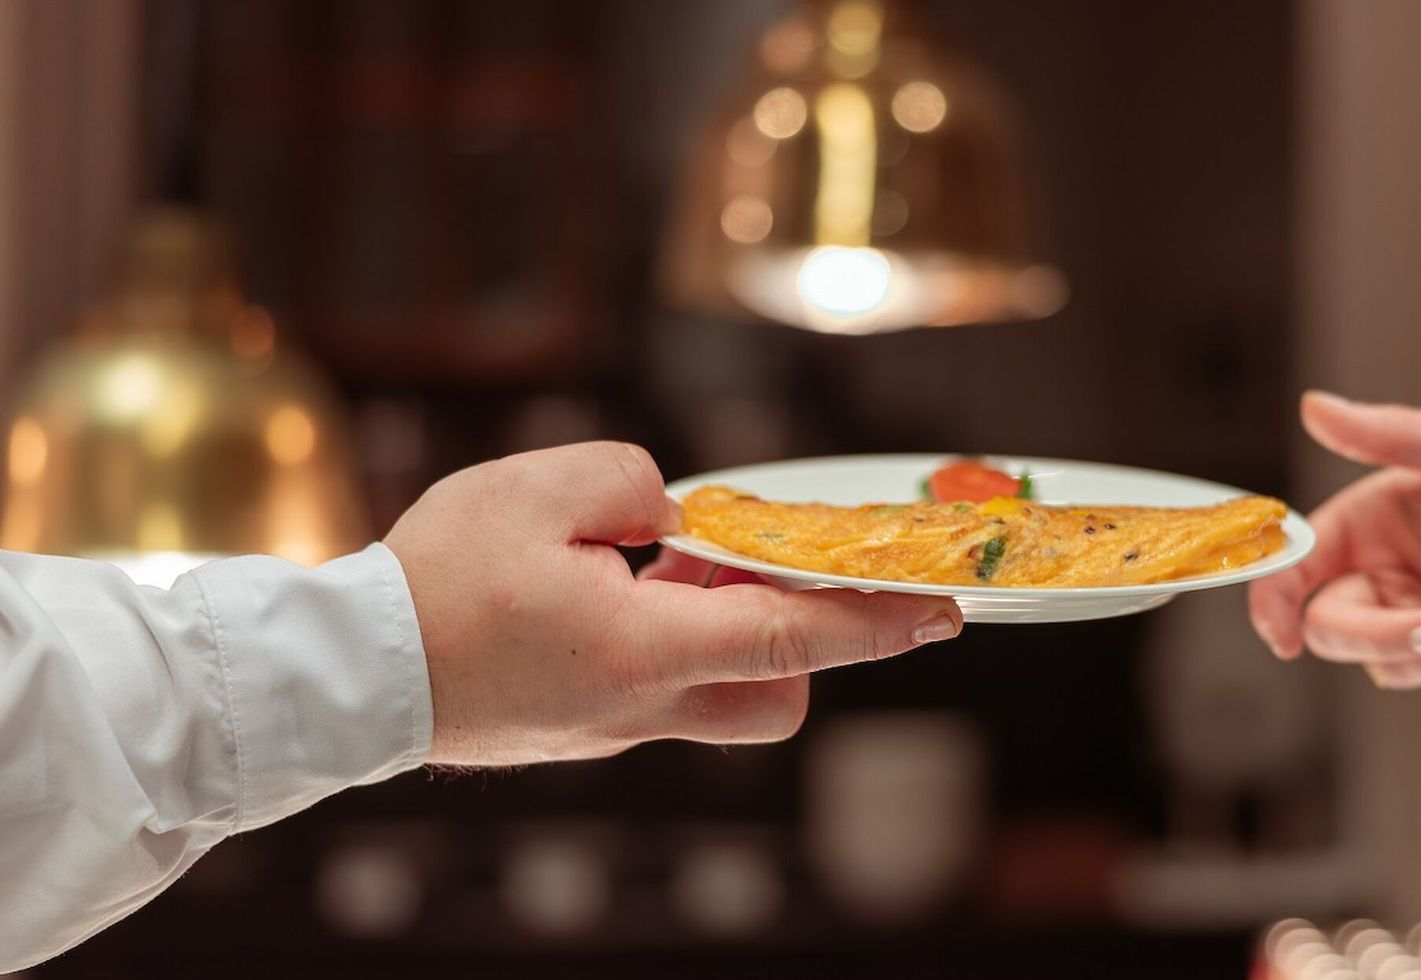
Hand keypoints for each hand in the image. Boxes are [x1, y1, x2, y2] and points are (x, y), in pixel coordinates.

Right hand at [385, 442, 961, 765]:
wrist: (348, 675)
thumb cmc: (435, 579)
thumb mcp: (540, 485)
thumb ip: (636, 484)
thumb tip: (677, 520)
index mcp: (647, 649)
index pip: (795, 634)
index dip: (877, 619)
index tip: (943, 610)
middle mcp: (645, 707)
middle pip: (776, 696)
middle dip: (799, 640)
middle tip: (751, 569)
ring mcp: (615, 731)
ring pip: (721, 698)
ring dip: (725, 634)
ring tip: (653, 567)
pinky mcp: (585, 732)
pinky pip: (661, 692)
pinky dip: (667, 643)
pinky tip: (609, 591)